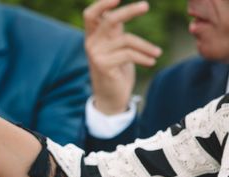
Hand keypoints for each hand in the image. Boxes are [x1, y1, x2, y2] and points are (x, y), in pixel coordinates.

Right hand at [84, 0, 161, 114]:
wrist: (110, 97)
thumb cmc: (116, 69)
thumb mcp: (116, 46)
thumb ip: (117, 30)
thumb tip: (135, 7)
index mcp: (93, 36)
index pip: (91, 14)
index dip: (102, 4)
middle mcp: (91, 43)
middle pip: (109, 20)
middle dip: (129, 11)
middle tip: (146, 5)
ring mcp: (96, 55)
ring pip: (126, 40)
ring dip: (146, 46)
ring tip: (157, 53)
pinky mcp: (103, 66)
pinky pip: (129, 54)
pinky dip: (144, 57)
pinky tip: (151, 62)